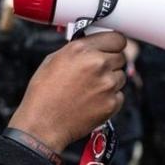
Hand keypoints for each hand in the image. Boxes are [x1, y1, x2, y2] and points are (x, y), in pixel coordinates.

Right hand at [9, 31, 126, 151]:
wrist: (42, 125)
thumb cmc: (43, 94)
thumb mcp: (54, 60)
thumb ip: (78, 49)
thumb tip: (92, 45)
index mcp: (82, 49)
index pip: (117, 39)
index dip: (113, 44)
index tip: (110, 49)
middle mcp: (97, 64)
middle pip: (122, 57)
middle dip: (112, 63)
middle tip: (97, 72)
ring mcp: (107, 84)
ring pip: (121, 76)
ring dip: (110, 80)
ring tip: (90, 89)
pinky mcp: (112, 103)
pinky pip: (119, 95)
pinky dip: (110, 98)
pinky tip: (92, 101)